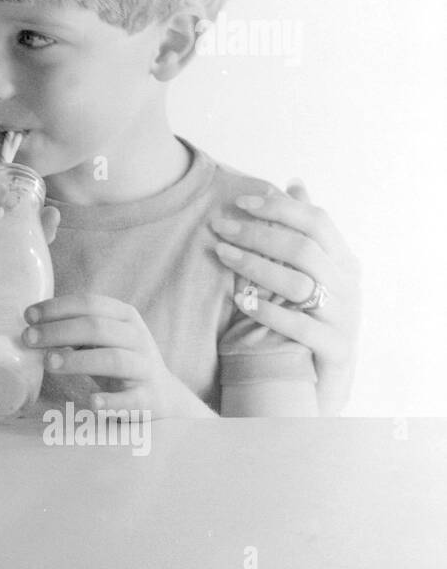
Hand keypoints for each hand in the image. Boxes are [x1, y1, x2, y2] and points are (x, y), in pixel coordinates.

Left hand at [23, 293, 207, 418]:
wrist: (162, 396)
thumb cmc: (118, 361)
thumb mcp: (102, 339)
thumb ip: (74, 331)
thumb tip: (30, 328)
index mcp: (124, 317)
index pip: (89, 303)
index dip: (57, 307)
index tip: (28, 316)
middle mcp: (137, 338)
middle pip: (97, 328)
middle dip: (60, 331)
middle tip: (29, 339)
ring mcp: (144, 368)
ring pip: (113, 359)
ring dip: (79, 360)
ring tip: (49, 363)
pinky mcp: (149, 399)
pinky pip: (131, 400)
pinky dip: (111, 401)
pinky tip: (91, 402)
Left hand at [210, 180, 359, 414]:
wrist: (324, 384)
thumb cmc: (312, 319)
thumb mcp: (311, 273)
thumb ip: (304, 231)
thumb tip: (295, 185)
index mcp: (344, 262)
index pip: (317, 221)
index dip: (279, 207)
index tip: (240, 201)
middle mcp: (349, 286)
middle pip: (304, 248)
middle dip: (258, 233)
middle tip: (220, 227)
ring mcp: (344, 318)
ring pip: (300, 283)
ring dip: (256, 266)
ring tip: (222, 254)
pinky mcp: (334, 349)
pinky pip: (300, 327)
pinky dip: (269, 312)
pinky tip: (242, 302)